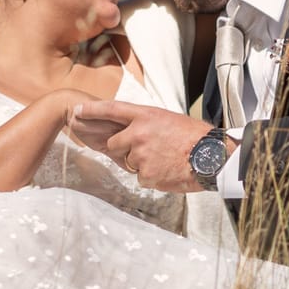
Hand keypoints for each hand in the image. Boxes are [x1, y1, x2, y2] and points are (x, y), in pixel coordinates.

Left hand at [69, 100, 212, 192]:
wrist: (211, 156)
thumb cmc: (194, 137)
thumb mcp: (168, 120)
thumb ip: (146, 125)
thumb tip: (130, 134)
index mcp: (146, 116)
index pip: (111, 110)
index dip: (92, 111)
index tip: (77, 111)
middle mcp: (138, 133)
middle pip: (114, 144)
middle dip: (124, 150)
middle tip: (149, 150)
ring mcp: (140, 155)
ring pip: (129, 163)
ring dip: (143, 164)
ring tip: (166, 159)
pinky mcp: (146, 175)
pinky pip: (141, 178)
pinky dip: (152, 177)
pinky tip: (168, 170)